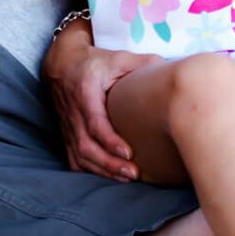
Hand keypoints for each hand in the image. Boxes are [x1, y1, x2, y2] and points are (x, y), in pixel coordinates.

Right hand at [43, 24, 159, 179]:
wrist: (62, 62)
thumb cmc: (95, 61)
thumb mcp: (118, 57)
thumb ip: (144, 64)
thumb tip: (172, 71)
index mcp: (85, 93)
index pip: (94, 123)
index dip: (110, 141)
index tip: (128, 154)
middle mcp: (73, 113)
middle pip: (86, 147)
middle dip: (109, 164)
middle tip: (133, 173)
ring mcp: (68, 126)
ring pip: (79, 157)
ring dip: (102, 170)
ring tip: (126, 178)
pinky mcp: (67, 134)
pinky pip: (74, 159)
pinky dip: (90, 171)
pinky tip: (108, 177)